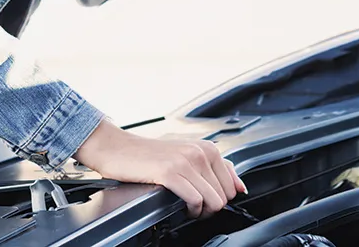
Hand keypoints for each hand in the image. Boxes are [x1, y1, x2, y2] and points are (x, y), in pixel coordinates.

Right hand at [74, 120, 247, 217]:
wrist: (117, 148)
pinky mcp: (170, 173)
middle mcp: (200, 152)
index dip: (221, 199)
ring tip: (188, 206)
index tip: (206, 200)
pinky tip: (180, 205)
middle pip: (224, 196)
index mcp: (207, 148)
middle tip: (194, 206)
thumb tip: (240, 187)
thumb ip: (216, 167)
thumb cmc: (150, 154)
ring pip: (213, 200)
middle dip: (211, 207)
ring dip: (201, 211)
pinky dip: (191, 210)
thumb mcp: (187, 154)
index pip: (232, 185)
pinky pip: (195, 200)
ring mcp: (185, 162)